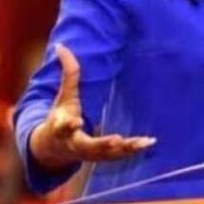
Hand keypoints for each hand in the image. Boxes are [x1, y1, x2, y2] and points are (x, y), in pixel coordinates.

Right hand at [29, 43, 155, 170]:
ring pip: (108, 155)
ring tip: (144, 142)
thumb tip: (60, 45)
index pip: (63, 126)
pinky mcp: (102, 158)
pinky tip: (149, 143)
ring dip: (126, 149)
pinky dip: (133, 151)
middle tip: (116, 141)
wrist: (54, 149)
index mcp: (62, 128)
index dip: (68, 124)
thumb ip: (67, 72)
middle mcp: (75, 144)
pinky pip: (118, 156)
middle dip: (103, 144)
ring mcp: (89, 154)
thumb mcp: (63, 95)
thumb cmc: (61, 117)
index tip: (75, 122)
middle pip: (89, 146)